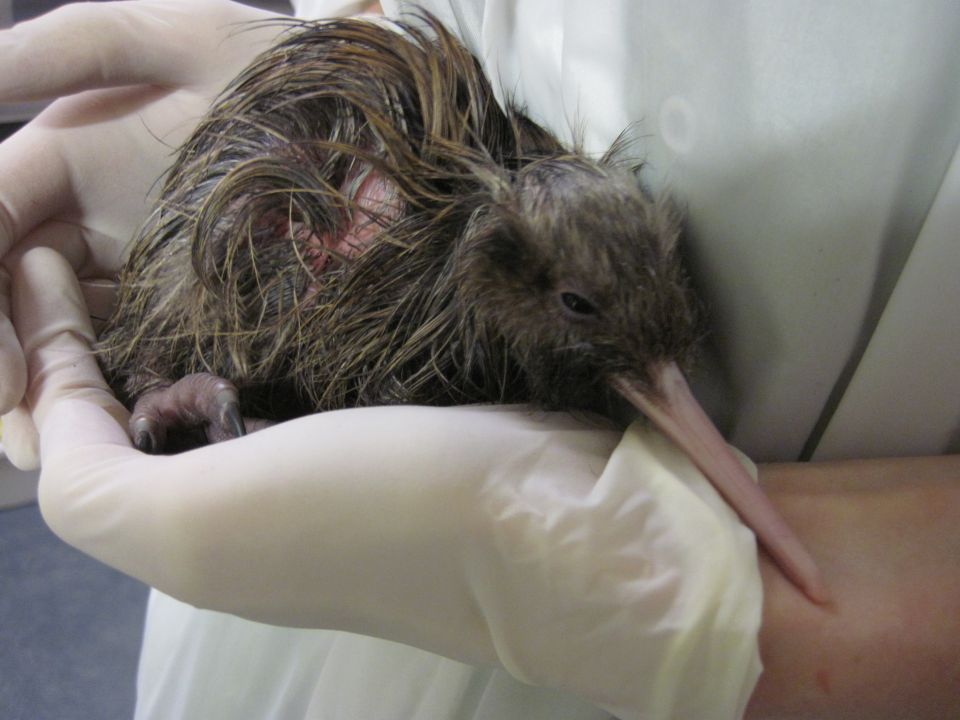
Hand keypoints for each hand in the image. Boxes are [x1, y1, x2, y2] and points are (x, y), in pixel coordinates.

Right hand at [0, 0, 291, 465]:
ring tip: (45, 456)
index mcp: (65, 168)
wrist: (376, 135)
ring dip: (49, 404)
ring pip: (66, 347)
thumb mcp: (186, 38)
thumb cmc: (286, 79)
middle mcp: (91, 230)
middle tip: (22, 436)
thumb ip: (77, 46)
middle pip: (14, 304)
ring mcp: (139, 280)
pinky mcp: (189, 317)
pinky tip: (115, 444)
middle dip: (7, 369)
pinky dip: (115, 403)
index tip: (6, 375)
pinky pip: (137, 364)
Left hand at [15, 246, 763, 719]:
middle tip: (118, 239)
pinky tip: (292, 257)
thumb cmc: (385, 516)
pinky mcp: (404, 405)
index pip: (89, 438)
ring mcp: (341, 445)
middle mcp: (266, 490)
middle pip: (161, 401)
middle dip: (126, 325)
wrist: (571, 518)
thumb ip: (96, 484)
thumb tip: (65, 412)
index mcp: (204, 527)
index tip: (45, 261)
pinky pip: (316, 346)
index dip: (53, 357)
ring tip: (194, 231)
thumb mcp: (205, 528)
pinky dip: (286, 300)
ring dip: (207, 304)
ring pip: (241, 364)